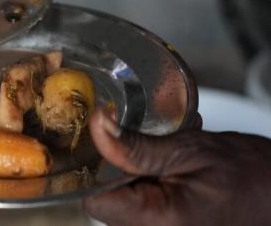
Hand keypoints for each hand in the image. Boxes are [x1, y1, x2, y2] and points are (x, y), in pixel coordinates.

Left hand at [83, 110, 270, 225]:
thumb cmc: (250, 176)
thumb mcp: (189, 150)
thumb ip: (137, 146)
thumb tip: (97, 126)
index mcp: (156, 221)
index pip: (94, 200)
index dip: (95, 169)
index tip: (107, 144)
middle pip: (108, 201)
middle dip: (121, 169)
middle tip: (151, 146)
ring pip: (124, 201)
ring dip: (138, 174)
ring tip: (169, 156)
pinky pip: (142, 206)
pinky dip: (151, 184)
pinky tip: (172, 168)